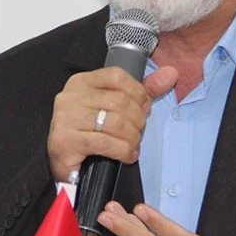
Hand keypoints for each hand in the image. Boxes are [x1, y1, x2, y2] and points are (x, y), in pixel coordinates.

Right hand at [47, 66, 178, 182]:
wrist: (64, 162)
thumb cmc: (90, 131)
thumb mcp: (114, 106)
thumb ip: (143, 90)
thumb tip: (171, 73)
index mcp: (81, 82)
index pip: (116, 76)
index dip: (138, 92)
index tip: (144, 107)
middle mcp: (70, 97)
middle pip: (119, 101)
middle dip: (137, 119)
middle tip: (139, 131)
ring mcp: (66, 118)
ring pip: (115, 123)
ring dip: (132, 137)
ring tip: (134, 145)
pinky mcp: (65, 141)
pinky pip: (105, 143)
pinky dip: (123, 150)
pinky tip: (127, 155)